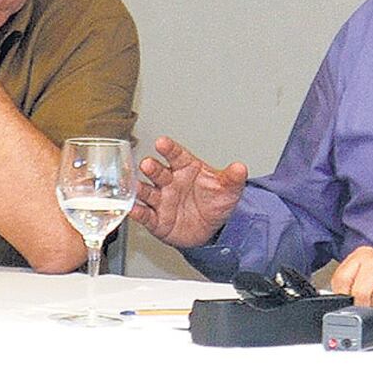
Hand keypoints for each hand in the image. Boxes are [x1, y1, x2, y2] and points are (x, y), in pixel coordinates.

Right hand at [130, 136, 247, 247]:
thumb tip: (241, 168)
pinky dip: (137, 212)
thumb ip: (232, 178)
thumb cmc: (214, 202)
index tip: (162, 142)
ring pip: (147, 191)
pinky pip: (145, 215)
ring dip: (140, 188)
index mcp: (185, 168)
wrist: (211, 229)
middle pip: (158, 172)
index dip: (168, 148)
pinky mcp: (156, 220)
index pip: (176, 155)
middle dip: (152, 168)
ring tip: (135, 186)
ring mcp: (161, 200)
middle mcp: (169, 181)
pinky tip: (132, 209)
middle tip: (148, 164)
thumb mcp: (228, 190)